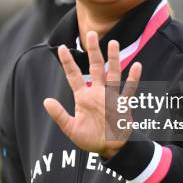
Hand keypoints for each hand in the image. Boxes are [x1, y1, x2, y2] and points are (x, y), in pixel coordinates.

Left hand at [43, 31, 141, 158]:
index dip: (68, 62)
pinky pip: (128, 90)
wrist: (109, 149)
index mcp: (83, 97)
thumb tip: (46, 101)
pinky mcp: (123, 105)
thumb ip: (60, 115)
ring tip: (113, 43)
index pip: (74, 75)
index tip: (62, 47)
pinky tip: (136, 66)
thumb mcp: (71, 129)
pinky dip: (132, 79)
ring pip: (112, 74)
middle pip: (95, 67)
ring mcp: (111, 97)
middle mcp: (97, 92)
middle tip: (91, 33)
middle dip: (93, 51)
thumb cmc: (90, 139)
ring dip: (113, 59)